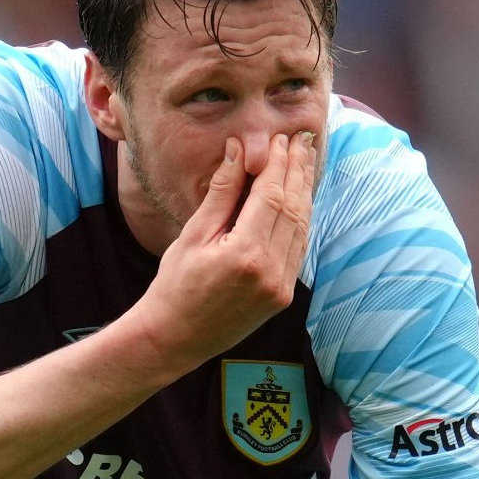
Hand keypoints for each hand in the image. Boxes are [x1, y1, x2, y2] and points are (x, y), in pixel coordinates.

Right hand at [133, 129, 321, 369]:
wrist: (175, 338)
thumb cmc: (174, 285)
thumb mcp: (193, 235)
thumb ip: (221, 192)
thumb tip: (239, 150)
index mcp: (245, 254)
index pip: (271, 196)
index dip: (279, 165)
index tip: (281, 140)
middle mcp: (270, 271)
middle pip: (292, 208)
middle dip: (296, 172)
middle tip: (300, 142)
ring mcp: (281, 286)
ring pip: (302, 228)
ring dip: (303, 193)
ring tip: (303, 163)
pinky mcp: (283, 296)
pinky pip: (298, 249)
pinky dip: (300, 221)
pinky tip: (299, 199)